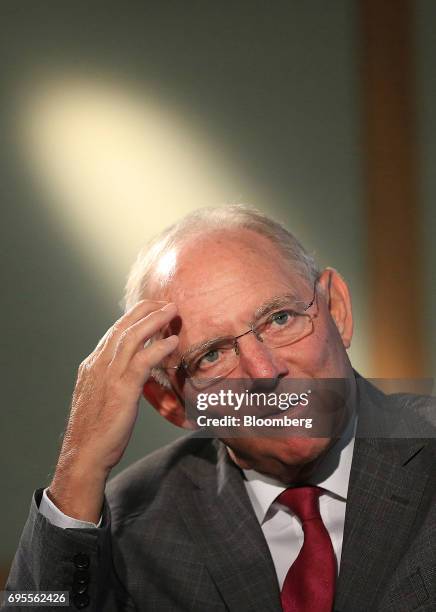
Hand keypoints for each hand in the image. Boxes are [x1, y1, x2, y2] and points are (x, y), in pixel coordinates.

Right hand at [48, 300, 178, 522]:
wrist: (84, 454)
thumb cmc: (95, 430)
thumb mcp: (101, 397)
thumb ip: (113, 379)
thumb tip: (133, 372)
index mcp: (93, 365)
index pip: (114, 332)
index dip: (134, 317)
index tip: (151, 309)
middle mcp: (98, 364)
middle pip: (123, 327)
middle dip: (145, 310)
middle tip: (165, 303)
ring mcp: (108, 375)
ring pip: (132, 337)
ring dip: (155, 321)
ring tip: (172, 311)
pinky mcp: (121, 389)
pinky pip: (143, 361)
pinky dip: (159, 347)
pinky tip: (173, 342)